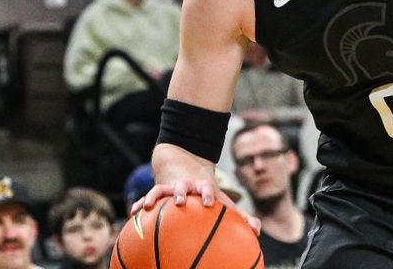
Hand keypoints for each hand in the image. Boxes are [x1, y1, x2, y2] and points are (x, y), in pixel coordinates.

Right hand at [131, 180, 260, 234]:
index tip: (209, 202)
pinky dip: (141, 203)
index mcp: (203, 186)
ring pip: (162, 189)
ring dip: (156, 196)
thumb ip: (240, 215)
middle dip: (182, 193)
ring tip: (148, 206)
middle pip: (183, 187)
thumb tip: (258, 231)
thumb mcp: (223, 198)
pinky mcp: (159, 189)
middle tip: (180, 201)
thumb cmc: (208, 190)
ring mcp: (171, 186)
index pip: (206, 189)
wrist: (187, 162)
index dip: (207, 194)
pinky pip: (148, 196)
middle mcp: (187, 184)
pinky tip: (133, 212)